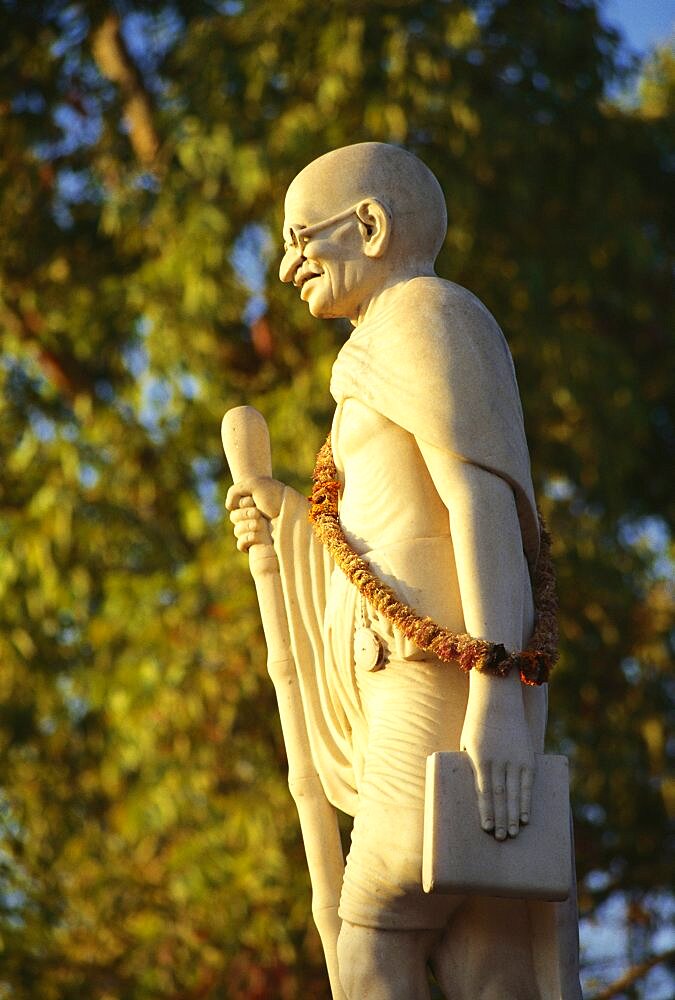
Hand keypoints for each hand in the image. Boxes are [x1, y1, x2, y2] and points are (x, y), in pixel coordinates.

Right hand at [226, 477, 284, 552]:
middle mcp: (252, 517)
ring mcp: (256, 530)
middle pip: (234, 519)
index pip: (234, 508)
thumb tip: (229, 507)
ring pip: (237, 531)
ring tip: (261, 523)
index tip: (254, 500)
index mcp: (250, 504)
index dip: (242, 505)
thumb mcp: (254, 485)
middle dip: (245, 515)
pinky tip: (256, 535)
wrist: (292, 510)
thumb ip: (235, 491)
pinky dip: (246, 540)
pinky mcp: (259, 543)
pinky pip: (241, 545)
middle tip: (259, 512)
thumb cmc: (275, 495)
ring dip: (247, 526)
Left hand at [460, 674, 534, 840]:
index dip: (486, 811)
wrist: (498, 699)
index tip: (487, 828)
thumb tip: (475, 790)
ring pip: (515, 793)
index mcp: (479, 758)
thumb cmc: (478, 723)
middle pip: (499, 796)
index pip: (483, 791)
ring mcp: (514, 759)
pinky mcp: (527, 757)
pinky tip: (525, 817)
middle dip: (500, 819)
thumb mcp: (467, 743)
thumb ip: (471, 765)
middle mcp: (498, 761)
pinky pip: (528, 783)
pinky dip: (526, 801)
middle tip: (501, 839)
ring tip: (513, 834)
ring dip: (513, 815)